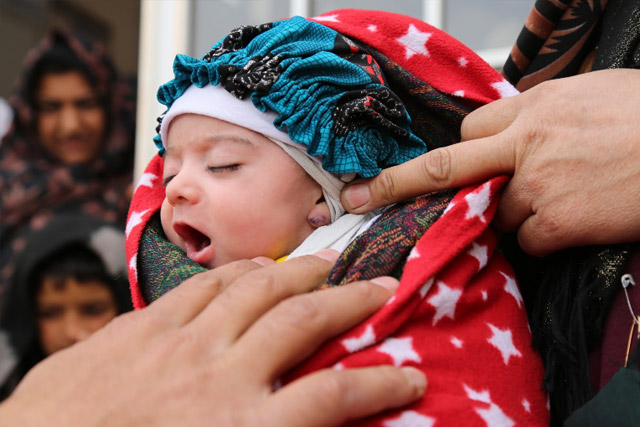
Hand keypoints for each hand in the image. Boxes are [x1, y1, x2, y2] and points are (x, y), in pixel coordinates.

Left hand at [0, 253, 425, 425]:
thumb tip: (292, 420)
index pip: (335, 398)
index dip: (383, 385)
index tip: (412, 376)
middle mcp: (220, 374)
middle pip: (304, 319)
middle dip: (352, 300)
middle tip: (382, 287)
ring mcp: (180, 341)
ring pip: (257, 288)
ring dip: (300, 273)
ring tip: (326, 263)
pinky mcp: (145, 325)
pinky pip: (204, 286)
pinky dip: (239, 273)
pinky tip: (255, 268)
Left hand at [341, 69, 639, 255]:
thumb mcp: (588, 95)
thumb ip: (540, 114)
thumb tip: (513, 130)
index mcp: (532, 108)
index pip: (467, 133)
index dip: (455, 154)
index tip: (433, 171)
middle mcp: (524, 146)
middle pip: (443, 166)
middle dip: (393, 182)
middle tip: (355, 197)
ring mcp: (537, 186)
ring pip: (493, 214)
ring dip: (511, 216)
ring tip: (561, 199)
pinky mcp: (556, 223)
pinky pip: (526, 241)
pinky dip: (541, 239)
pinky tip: (576, 221)